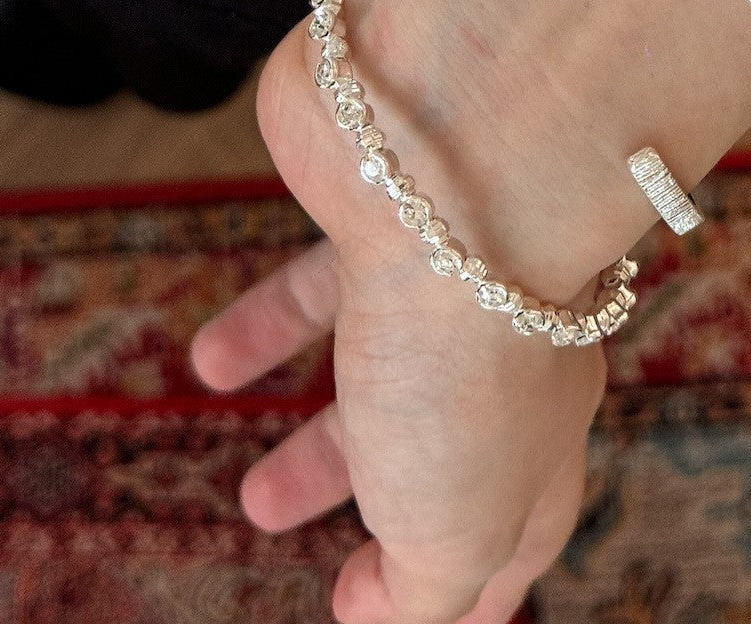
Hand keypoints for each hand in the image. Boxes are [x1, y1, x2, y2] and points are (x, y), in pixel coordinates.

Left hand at [190, 5, 608, 623]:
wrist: (441, 171)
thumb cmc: (464, 359)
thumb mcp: (454, 523)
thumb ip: (427, 592)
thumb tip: (384, 618)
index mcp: (541, 431)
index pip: (522, 527)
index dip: (481, 587)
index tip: (439, 622)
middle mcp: (501, 350)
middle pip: (444, 450)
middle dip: (379, 513)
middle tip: (329, 561)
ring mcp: (436, 283)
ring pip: (381, 376)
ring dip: (319, 437)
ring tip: (250, 498)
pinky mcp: (372, 222)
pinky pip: (319, 289)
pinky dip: (264, 333)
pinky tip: (209, 361)